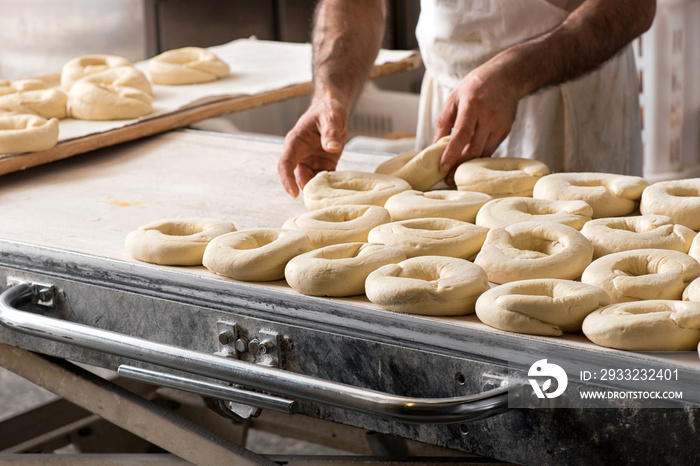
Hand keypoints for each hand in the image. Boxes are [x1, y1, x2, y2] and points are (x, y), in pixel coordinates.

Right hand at [278, 97, 348, 196]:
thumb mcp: (331, 118)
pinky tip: (338, 190)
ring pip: (310, 180)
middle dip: (306, 188)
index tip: (293, 193)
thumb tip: (332, 147)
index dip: (287, 179)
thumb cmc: (327, 110)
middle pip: (297, 176)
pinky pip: (324, 179)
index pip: (285, 163)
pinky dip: (330, 186)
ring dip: (319, 189)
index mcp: (295, 142)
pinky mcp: (323, 165)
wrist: (333, 110)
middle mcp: (300, 154)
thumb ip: (330, 132)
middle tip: (319, 198)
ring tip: (330, 196)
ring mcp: (311, 161)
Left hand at [433, 63, 520, 185]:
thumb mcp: (454, 97)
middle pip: (474, 149)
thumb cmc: (476, 85)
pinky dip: (479, 157)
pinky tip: (470, 162)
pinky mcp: (506, 130)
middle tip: (447, 179)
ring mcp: (500, 125)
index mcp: (473, 106)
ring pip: (484, 153)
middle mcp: (489, 116)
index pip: (461, 135)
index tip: (442, 167)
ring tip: (456, 174)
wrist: (507, 76)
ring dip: (469, 166)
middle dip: (459, 166)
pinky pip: (491, 149)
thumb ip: (444, 122)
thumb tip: (435, 145)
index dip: (452, 153)